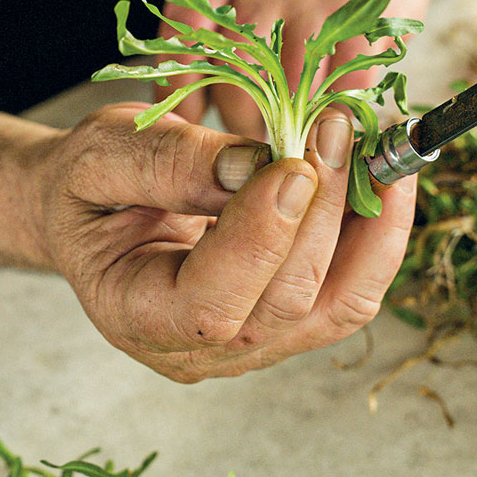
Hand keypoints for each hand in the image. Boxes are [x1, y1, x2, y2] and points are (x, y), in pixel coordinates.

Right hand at [34, 104, 415, 381]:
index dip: (259, 240)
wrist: (97, 211)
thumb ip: (165, 163)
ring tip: (381, 151)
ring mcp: (251, 345)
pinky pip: (351, 291)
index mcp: (134, 315)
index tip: (290, 164)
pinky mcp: (291, 322)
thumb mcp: (100, 155)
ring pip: (336, 305)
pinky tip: (387, 178)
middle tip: (335, 127)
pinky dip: (379, 236)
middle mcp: (199, 350)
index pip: (210, 306)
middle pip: (284, 303)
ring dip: (371, 227)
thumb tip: (254, 164)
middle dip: (322, 211)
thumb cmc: (88, 185)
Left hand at [157, 0, 440, 135]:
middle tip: (246, 130)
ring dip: (285, 122)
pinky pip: (335, 91)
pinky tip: (326, 114)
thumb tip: (178, 98)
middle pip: (234, 67)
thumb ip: (207, 14)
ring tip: (287, 127)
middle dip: (238, 113)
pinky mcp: (366, 18)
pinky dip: (329, 113)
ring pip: (285, 88)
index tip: (185, 118)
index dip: (179, 84)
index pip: (185, 28)